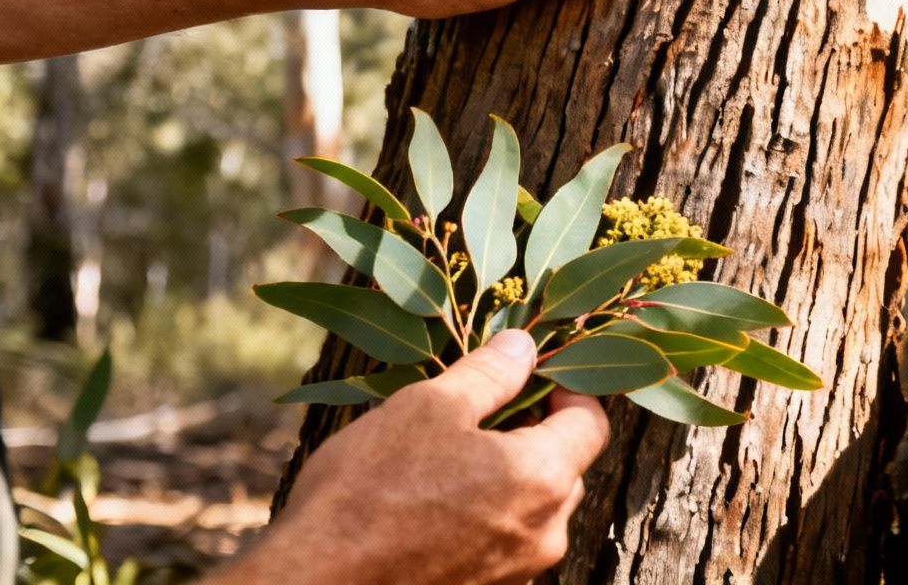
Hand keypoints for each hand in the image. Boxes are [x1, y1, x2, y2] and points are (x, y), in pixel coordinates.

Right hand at [217, 331, 609, 584]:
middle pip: (567, 468)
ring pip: (535, 510)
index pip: (593, 423)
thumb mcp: (428, 410)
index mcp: (542, 478)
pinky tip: (435, 505)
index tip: (536, 375)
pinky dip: (486, 517)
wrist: (314, 583)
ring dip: (508, 478)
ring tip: (448, 460)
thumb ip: (489, 375)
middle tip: (483, 414)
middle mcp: (545, 534)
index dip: (570, 390)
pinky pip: (505, 544)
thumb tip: (524, 347)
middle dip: (536, 434)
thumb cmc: (370, 490)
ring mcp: (517, 573)